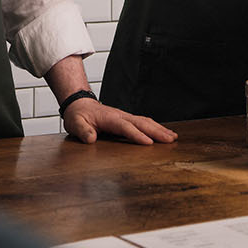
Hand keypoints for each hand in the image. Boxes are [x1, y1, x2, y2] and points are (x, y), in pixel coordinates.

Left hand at [62, 98, 177, 144]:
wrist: (79, 105)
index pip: (125, 127)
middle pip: (141, 123)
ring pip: (145, 122)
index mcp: (109, 118)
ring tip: (173, 137)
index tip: (149, 143)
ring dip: (159, 129)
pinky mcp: (127, 119)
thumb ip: (83, 131)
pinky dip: (155, 127)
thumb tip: (90, 138)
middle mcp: (120, 116)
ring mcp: (125, 117)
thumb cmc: (78, 115)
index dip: (137, 135)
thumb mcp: (75, 123)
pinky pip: (143, 122)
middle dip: (157, 131)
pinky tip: (163, 133)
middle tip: (170, 140)